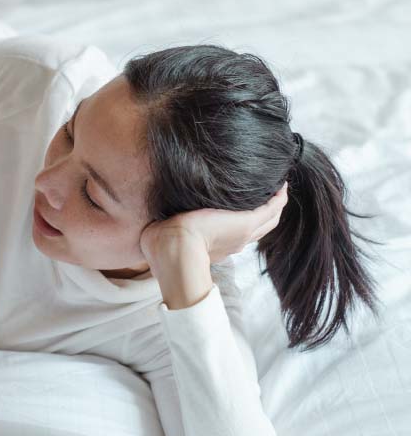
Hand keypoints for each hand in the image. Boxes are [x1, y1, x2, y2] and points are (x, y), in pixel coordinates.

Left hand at [140, 183, 288, 267]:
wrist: (174, 252)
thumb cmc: (161, 248)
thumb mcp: (165, 235)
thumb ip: (165, 226)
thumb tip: (154, 218)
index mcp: (216, 247)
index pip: (235, 234)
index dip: (242, 222)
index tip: (241, 210)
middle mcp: (234, 242)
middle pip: (260, 227)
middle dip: (267, 211)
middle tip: (271, 194)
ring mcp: (243, 233)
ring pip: (269, 218)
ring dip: (276, 203)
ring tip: (279, 186)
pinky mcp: (246, 222)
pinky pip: (272, 207)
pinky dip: (278, 196)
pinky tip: (281, 183)